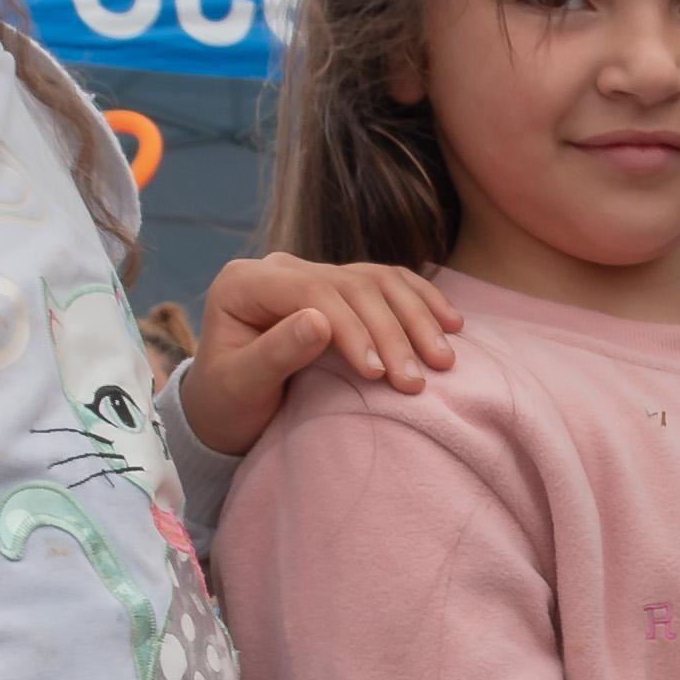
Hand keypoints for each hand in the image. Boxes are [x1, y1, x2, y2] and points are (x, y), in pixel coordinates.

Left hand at [181, 256, 465, 459]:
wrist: (229, 410)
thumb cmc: (228, 404)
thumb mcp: (240, 386)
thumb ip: (274, 353)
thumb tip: (319, 321)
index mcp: (245, 282)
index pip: (312, 289)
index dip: (351, 326)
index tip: (376, 373)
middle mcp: (282, 269)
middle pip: (351, 285)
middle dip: (389, 332)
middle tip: (414, 381)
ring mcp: (314, 275)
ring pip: (378, 281)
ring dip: (416, 318)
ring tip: (442, 360)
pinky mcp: (341, 290)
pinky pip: (390, 283)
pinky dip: (422, 301)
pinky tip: (451, 324)